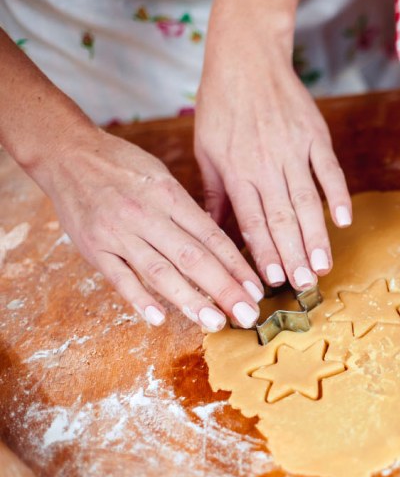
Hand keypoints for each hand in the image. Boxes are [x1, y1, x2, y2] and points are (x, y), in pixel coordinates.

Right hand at [39, 129, 263, 329]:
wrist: (66, 153)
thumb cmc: (122, 165)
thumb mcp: (162, 177)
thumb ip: (187, 211)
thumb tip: (220, 246)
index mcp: (170, 196)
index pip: (212, 237)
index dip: (236, 266)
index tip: (257, 290)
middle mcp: (148, 216)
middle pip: (193, 258)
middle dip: (224, 289)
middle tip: (248, 315)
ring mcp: (119, 234)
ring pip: (160, 272)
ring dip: (190, 300)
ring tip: (215, 322)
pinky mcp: (94, 248)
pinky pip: (119, 277)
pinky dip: (139, 299)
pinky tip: (158, 318)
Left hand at [194, 34, 348, 290]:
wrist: (247, 58)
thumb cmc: (221, 105)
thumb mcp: (206, 148)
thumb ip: (215, 191)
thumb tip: (213, 230)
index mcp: (236, 170)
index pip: (251, 220)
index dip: (263, 251)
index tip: (273, 280)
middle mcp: (265, 164)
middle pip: (282, 217)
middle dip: (294, 255)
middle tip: (305, 286)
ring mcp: (294, 150)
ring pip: (307, 201)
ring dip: (316, 236)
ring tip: (323, 265)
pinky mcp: (316, 136)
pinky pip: (329, 170)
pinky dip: (338, 195)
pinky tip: (344, 220)